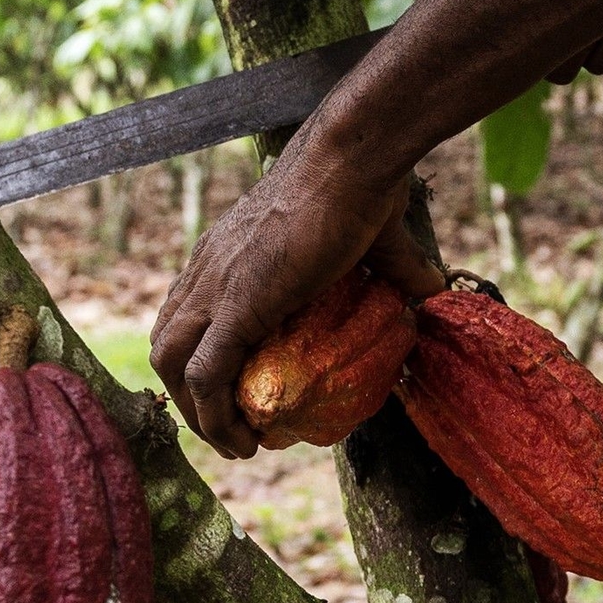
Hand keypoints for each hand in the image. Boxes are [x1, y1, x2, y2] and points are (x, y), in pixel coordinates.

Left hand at [151, 145, 445, 457]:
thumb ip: (399, 269)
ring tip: (236, 442)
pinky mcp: (234, 306)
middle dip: (188, 395)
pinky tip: (242, 440)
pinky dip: (214, 415)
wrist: (352, 161)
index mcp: (224, 253)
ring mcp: (213, 287)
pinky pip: (205, 375)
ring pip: (172, 365)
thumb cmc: (363, 186)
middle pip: (167, 344)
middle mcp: (205, 270)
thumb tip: (435, 291)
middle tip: (231, 426)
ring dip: (197, 413)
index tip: (234, 393)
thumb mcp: (377, 239)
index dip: (201, 359)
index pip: (187, 314)